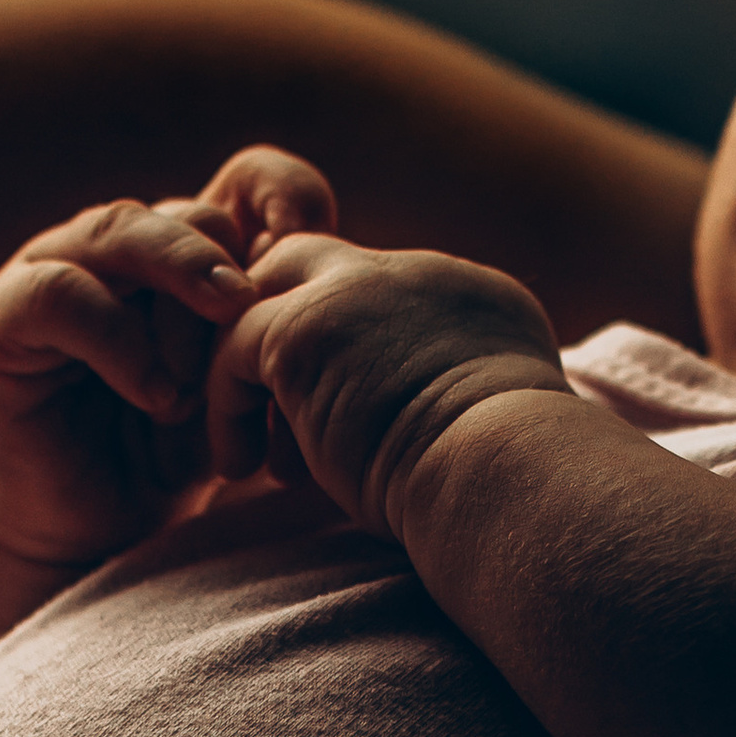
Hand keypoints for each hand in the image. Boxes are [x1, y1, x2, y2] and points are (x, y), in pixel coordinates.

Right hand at [0, 147, 336, 572]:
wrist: (100, 534)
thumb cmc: (185, 453)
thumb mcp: (248, 384)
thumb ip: (279, 324)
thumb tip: (335, 263)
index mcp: (192, 244)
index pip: (248, 178)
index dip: (287, 195)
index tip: (319, 240)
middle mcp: (125, 242)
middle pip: (190, 211)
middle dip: (225, 267)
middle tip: (251, 312)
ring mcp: (59, 266)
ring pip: (122, 231)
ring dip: (172, 291)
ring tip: (203, 369)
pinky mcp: (5, 315)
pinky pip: (59, 293)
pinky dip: (116, 338)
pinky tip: (157, 394)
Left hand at [205, 235, 566, 536]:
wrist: (501, 470)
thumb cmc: (507, 475)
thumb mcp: (500, 411)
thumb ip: (466, 388)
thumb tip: (437, 418)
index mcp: (469, 295)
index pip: (384, 292)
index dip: (351, 347)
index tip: (340, 417)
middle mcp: (415, 273)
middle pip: (318, 260)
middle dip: (286, 325)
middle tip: (276, 407)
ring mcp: (357, 289)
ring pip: (267, 295)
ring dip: (253, 374)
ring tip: (253, 456)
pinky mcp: (303, 329)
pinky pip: (233, 348)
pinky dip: (228, 409)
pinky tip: (241, 467)